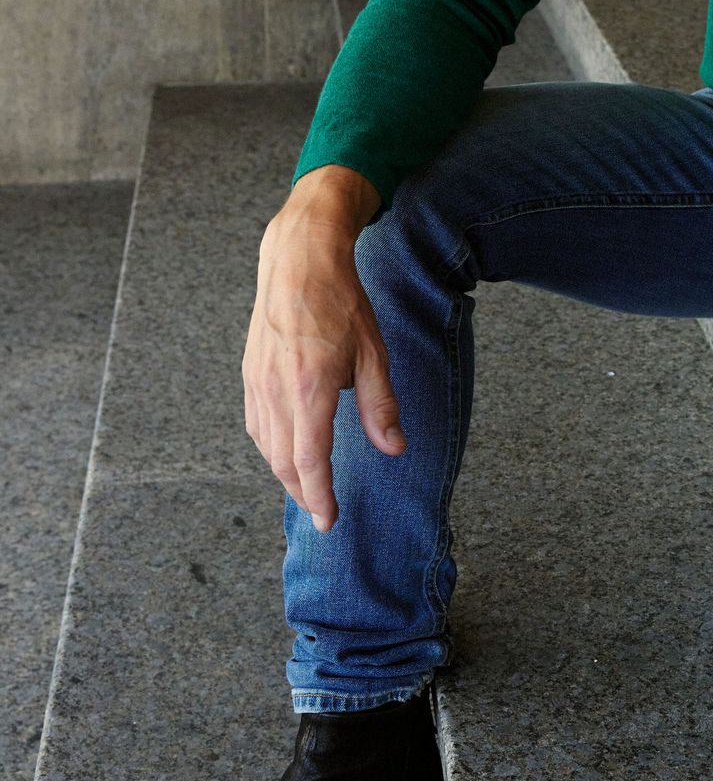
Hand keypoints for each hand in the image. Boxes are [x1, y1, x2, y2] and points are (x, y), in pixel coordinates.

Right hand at [242, 168, 401, 532]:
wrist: (298, 259)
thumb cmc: (341, 301)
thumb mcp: (374, 352)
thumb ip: (381, 405)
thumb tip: (394, 448)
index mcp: (309, 388)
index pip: (309, 460)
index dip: (319, 496)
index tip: (329, 520)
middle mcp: (276, 390)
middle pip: (283, 461)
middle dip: (303, 492)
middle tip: (322, 511)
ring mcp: (257, 382)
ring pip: (266, 445)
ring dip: (285, 472)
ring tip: (308, 487)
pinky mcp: (249, 373)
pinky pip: (257, 423)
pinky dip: (271, 446)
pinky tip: (287, 449)